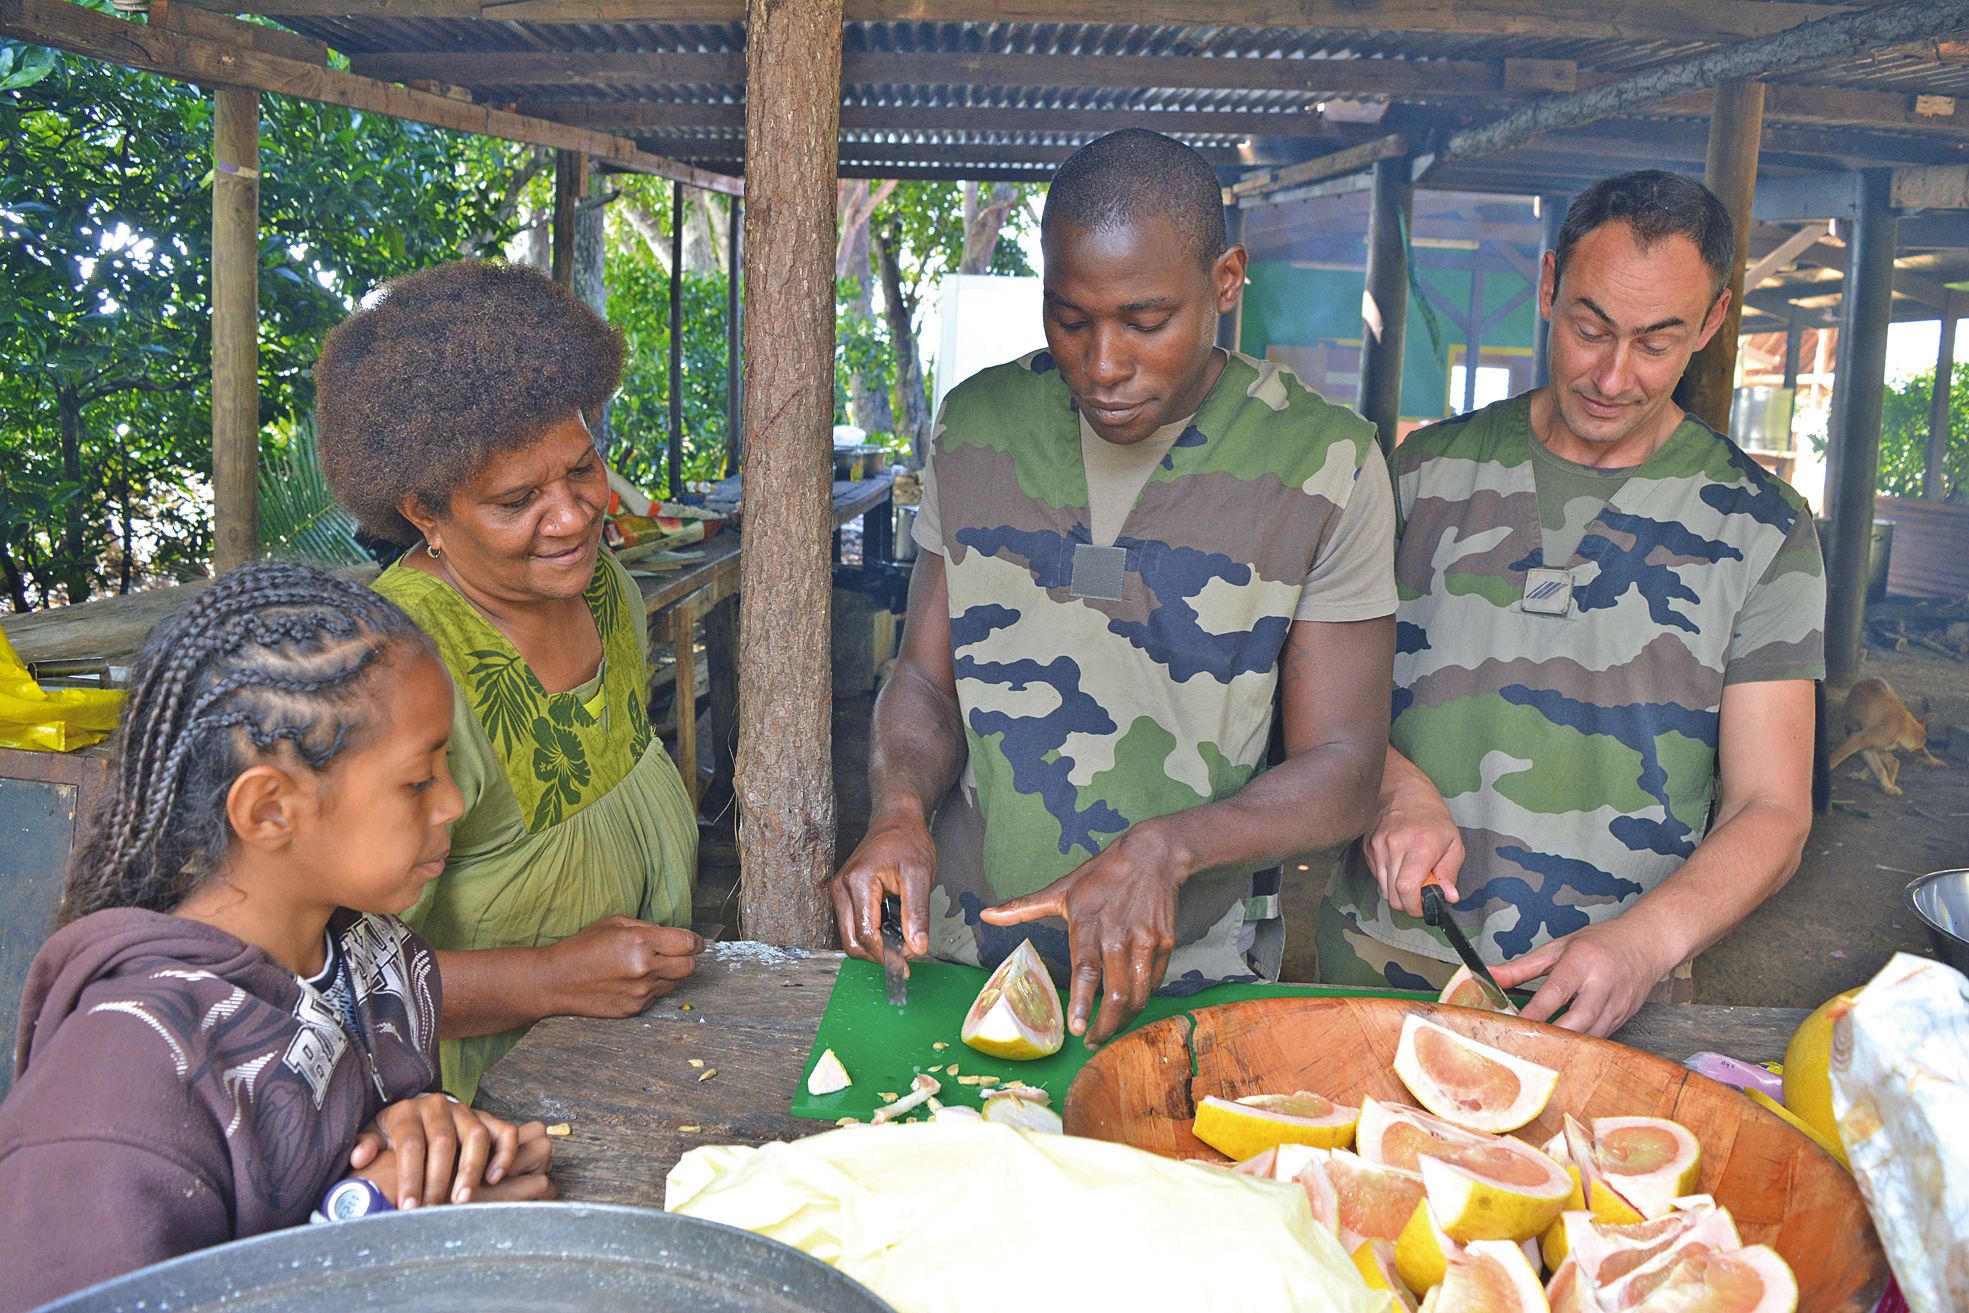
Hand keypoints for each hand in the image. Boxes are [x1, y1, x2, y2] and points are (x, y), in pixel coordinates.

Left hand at [353, 1114, 555, 1205]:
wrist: (418, 1113)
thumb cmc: (395, 1133)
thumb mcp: (374, 1135)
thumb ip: (366, 1145)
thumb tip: (360, 1157)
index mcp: (407, 1111)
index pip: (410, 1144)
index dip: (410, 1177)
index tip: (409, 1206)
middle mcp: (438, 1107)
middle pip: (443, 1141)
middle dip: (438, 1179)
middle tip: (433, 1208)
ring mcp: (466, 1111)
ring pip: (475, 1135)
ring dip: (471, 1169)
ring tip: (462, 1199)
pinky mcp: (486, 1118)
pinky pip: (505, 1131)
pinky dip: (504, 1154)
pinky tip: (494, 1179)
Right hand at [541, 916, 704, 1018]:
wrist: (555, 982)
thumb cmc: (582, 947)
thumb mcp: (614, 923)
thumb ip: (648, 928)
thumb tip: (672, 935)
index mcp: (640, 943)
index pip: (688, 944)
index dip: (696, 942)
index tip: (696, 942)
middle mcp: (645, 969)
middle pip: (689, 967)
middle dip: (686, 958)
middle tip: (675, 953)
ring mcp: (641, 992)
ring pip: (675, 983)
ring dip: (668, 974)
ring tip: (645, 966)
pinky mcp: (634, 1009)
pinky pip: (657, 996)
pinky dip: (652, 988)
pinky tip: (631, 981)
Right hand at [827, 814, 936, 961]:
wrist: (895, 820)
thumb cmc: (908, 842)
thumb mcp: (920, 875)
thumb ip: (917, 913)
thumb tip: (917, 947)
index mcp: (858, 882)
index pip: (865, 933)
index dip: (886, 955)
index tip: (907, 964)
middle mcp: (841, 888)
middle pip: (851, 941)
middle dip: (878, 955)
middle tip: (906, 957)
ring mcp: (839, 891)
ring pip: (849, 937)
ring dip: (874, 947)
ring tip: (901, 942)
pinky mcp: (843, 894)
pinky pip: (852, 926)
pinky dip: (869, 936)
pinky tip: (890, 931)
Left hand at [980, 826, 1182, 1048]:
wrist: (1153, 855)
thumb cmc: (1102, 875)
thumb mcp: (1061, 889)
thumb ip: (1023, 908)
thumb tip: (985, 914)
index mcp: (1087, 924)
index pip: (1086, 971)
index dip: (1082, 1003)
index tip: (1077, 1030)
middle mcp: (1118, 936)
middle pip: (1116, 994)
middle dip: (1104, 1026)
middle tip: (1092, 1042)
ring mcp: (1145, 941)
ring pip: (1138, 995)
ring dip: (1123, 1021)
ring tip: (1109, 1031)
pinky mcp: (1165, 943)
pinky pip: (1152, 982)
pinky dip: (1140, 998)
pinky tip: (1128, 1006)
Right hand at [1365, 773, 1463, 918]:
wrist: (1403, 790)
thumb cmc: (1432, 816)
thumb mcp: (1453, 843)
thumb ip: (1450, 872)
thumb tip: (1448, 896)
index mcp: (1419, 845)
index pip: (1407, 889)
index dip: (1415, 907)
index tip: (1424, 907)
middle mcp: (1394, 846)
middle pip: (1393, 895)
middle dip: (1408, 903)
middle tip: (1421, 894)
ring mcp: (1377, 847)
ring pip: (1383, 890)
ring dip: (1398, 893)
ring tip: (1412, 878)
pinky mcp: (1368, 849)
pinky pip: (1378, 877)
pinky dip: (1389, 880)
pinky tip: (1400, 866)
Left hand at [1489, 919, 1669, 1037]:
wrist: (1647, 943)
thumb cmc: (1601, 943)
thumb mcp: (1558, 947)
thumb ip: (1523, 967)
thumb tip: (1491, 976)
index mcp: (1582, 961)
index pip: (1556, 991)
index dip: (1536, 1011)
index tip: (1516, 1024)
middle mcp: (1602, 984)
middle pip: (1578, 1019)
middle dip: (1553, 1035)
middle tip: (1527, 1044)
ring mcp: (1617, 1004)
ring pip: (1591, 1034)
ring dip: (1567, 1046)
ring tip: (1541, 1052)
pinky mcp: (1624, 1017)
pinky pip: (1600, 1037)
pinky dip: (1581, 1045)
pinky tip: (1564, 1048)